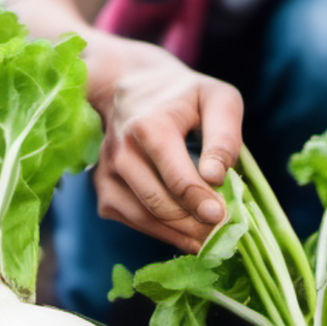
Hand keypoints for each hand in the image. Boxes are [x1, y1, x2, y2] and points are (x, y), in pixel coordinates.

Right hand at [93, 44, 243, 251]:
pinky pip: (131, 221)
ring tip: (207, 237)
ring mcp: (107, 171)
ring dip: (178, 234)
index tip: (221, 217)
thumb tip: (215, 177)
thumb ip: (224, 136)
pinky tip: (184, 230)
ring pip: (144, 218)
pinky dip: (160, 232)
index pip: (177, 178)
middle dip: (193, 224)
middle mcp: (122, 151)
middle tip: (221, 231)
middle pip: (160, 204)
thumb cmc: (186, 96)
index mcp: (150, 126)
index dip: (201, 202)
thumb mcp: (218, 100)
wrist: (134, 88)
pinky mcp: (103, 188)